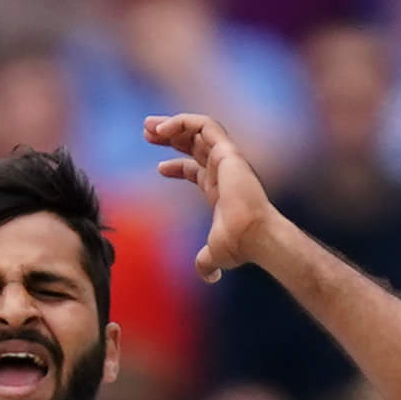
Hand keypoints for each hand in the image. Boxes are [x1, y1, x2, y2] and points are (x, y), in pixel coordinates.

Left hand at [149, 110, 281, 278]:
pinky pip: (204, 125)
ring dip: (171, 124)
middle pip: (195, 143)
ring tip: (147, 127)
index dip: (176, 165)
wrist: (254, 236)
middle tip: (145, 131)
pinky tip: (162, 130)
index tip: (158, 168)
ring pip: (198, 128)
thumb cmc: (240, 245)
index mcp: (220, 187)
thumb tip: (209, 277)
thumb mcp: (215, 255)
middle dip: (169, 135)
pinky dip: (182, 122)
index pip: (198, 168)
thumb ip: (207, 263)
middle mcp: (224, 169)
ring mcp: (227, 158)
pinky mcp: (227, 151)